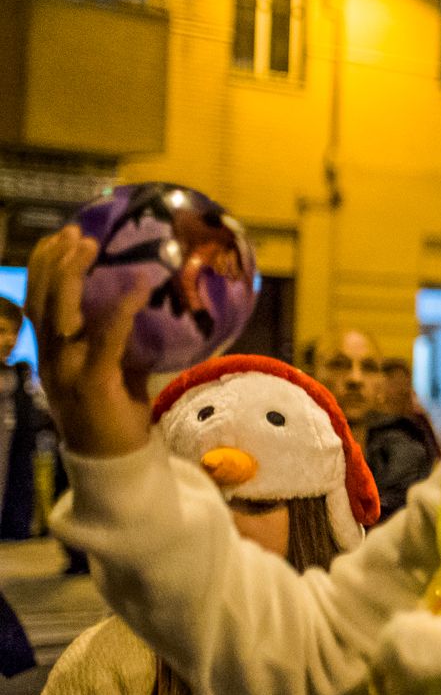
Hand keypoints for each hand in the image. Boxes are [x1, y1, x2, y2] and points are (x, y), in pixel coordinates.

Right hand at [23, 230, 149, 457]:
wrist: (114, 462)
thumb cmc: (118, 412)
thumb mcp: (115, 367)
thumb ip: (120, 337)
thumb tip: (149, 299)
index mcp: (52, 353)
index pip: (37, 303)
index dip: (43, 268)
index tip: (60, 236)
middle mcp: (51, 359)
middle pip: (39, 302)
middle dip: (50, 263)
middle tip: (75, 232)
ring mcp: (65, 372)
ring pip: (56, 315)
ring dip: (69, 276)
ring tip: (88, 244)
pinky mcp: (92, 384)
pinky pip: (104, 339)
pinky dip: (120, 310)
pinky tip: (138, 287)